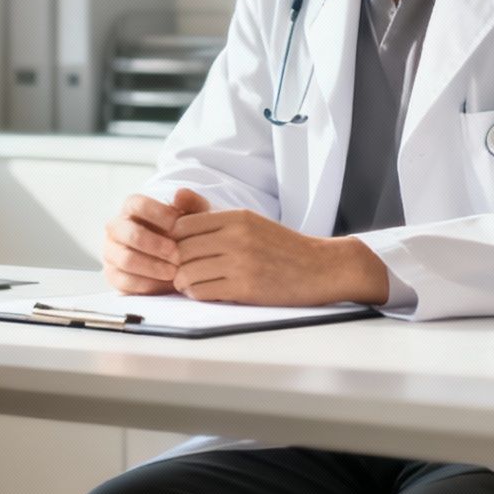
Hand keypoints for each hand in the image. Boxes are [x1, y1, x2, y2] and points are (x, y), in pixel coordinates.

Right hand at [102, 189, 211, 294]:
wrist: (178, 261)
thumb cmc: (183, 234)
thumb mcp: (193, 217)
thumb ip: (191, 203)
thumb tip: (179, 194)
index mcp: (131, 208)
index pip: (137, 204)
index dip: (157, 213)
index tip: (177, 224)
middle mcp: (116, 228)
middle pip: (129, 233)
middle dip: (155, 244)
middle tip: (177, 253)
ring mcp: (111, 252)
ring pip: (126, 259)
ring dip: (152, 267)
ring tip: (174, 271)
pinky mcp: (113, 275)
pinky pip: (125, 281)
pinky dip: (147, 284)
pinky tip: (165, 283)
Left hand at [172, 207, 389, 305]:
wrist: (320, 267)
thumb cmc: (281, 246)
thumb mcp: (249, 222)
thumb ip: (212, 216)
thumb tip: (175, 200)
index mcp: (236, 217)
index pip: (182, 225)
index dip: (173, 240)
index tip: (178, 250)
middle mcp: (236, 237)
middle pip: (181, 250)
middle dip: (174, 263)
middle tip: (178, 270)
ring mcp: (241, 263)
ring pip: (188, 272)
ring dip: (183, 281)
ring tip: (189, 282)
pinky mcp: (246, 288)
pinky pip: (203, 291)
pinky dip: (197, 293)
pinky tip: (204, 291)